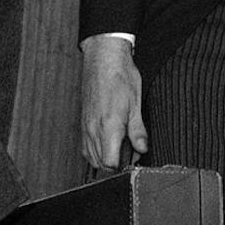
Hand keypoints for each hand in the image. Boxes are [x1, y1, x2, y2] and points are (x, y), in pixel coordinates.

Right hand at [80, 35, 146, 169]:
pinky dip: (96, 150)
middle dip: (116, 164)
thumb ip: (138, 130)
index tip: (133, 159)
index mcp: (108, 126)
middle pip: (100, 163)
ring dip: (105, 158)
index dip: (123, 166)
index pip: (109, 163)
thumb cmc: (120, 76)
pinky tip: (108, 141)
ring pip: (91, 157)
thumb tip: (142, 149)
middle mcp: (93, 129)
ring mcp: (85, 126)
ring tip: (120, 145)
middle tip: (130, 151)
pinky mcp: (82, 122)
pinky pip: (86, 146)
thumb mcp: (136, 103)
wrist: (103, 58)